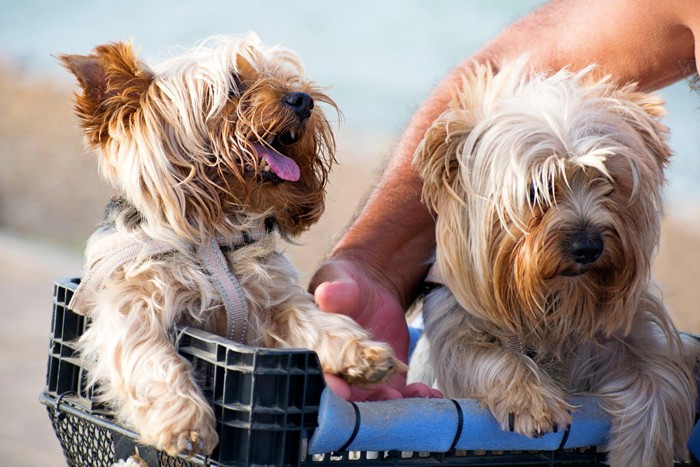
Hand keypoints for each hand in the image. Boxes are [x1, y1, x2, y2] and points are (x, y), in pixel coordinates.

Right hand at [310, 259, 441, 400]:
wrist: (371, 289)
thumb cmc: (344, 281)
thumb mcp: (338, 280)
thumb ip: (334, 291)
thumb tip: (326, 294)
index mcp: (316, 352)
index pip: (317, 375)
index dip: (326, 385)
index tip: (341, 388)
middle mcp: (336, 373)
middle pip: (347, 399)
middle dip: (367, 405)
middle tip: (389, 396)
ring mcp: (362, 381)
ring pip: (374, 404)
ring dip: (395, 405)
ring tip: (418, 393)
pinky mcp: (386, 379)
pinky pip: (398, 396)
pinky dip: (414, 399)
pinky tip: (431, 393)